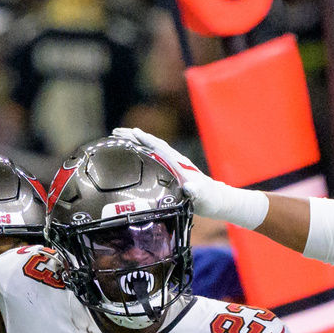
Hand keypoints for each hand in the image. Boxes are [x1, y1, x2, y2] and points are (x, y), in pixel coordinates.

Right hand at [111, 127, 268, 228]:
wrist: (218, 199)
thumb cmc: (209, 199)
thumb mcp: (202, 196)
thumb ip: (196, 191)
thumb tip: (189, 187)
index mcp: (178, 164)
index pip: (158, 147)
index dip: (144, 139)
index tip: (129, 133)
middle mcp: (174, 161)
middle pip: (151, 144)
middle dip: (134, 137)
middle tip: (115, 132)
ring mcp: (172, 166)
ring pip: (151, 150)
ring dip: (136, 143)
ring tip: (119, 140)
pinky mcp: (171, 173)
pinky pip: (152, 160)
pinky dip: (141, 154)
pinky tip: (132, 158)